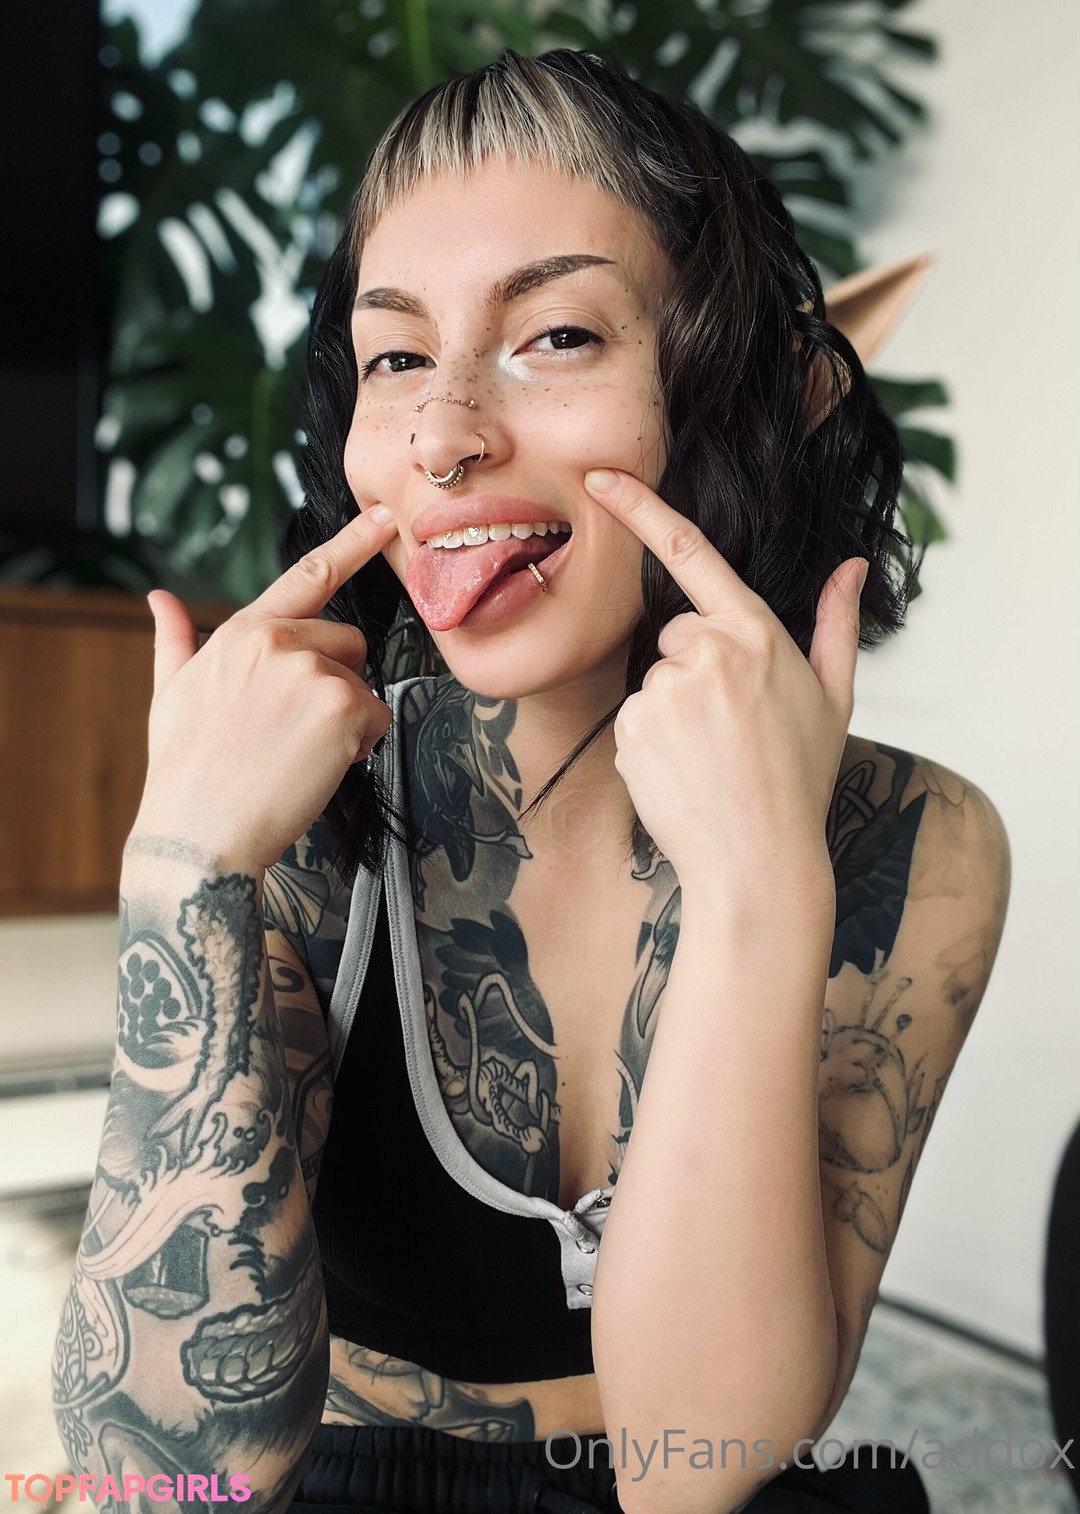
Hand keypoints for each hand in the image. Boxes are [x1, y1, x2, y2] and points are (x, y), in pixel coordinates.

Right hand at [135, 505, 399, 871]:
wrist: (199, 831)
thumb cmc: (186, 770)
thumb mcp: (171, 694)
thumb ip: (175, 640)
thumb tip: (158, 600)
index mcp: (242, 632)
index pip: (307, 576)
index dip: (352, 542)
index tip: (385, 517)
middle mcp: (279, 642)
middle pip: (347, 644)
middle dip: (335, 681)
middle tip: (293, 730)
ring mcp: (314, 672)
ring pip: (361, 685)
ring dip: (345, 718)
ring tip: (296, 753)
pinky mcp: (343, 708)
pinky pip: (376, 719)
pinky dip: (359, 746)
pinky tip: (316, 767)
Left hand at [583, 468, 865, 901]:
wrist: (759, 862)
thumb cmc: (801, 780)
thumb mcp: (834, 698)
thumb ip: (835, 624)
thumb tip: (849, 566)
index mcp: (756, 633)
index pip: (690, 552)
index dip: (640, 508)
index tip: (600, 477)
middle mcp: (706, 652)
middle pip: (679, 635)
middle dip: (697, 670)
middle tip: (733, 728)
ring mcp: (664, 691)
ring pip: (656, 681)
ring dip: (676, 712)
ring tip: (713, 758)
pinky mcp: (632, 729)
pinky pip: (634, 720)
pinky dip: (652, 744)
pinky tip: (685, 774)